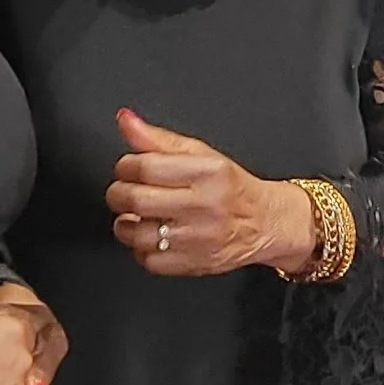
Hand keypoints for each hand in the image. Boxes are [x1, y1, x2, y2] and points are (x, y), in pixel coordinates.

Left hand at [106, 108, 309, 276]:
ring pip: (137, 235)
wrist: (264, 222)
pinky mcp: (195, 264)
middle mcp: (205, 206)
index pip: (146, 166)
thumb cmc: (230, 187)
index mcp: (208, 173)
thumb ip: (158, 139)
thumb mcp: (200, 153)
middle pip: (137, 200)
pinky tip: (152, 237)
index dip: (125, 166)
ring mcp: (200, 239)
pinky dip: (142, 250)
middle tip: (125, 192)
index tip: (127, 169)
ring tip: (137, 216)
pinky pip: (149, 261)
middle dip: (119, 194)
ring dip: (127, 225)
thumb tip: (125, 120)